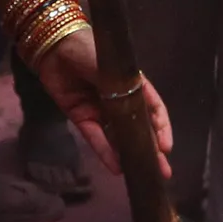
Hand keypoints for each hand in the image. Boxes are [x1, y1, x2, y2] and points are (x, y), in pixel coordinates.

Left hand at [27, 11, 171, 178]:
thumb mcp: (113, 69)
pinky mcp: (81, 117)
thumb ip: (124, 93)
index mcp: (132, 84)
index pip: (153, 109)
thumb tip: (138, 118)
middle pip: (138, 128)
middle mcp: (119, 100)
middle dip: (150, 150)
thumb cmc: (89, 49)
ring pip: (118, 137)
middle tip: (163, 172)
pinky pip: (96, 138)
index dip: (162, 128)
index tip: (167, 148)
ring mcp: (100, 110)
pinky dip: (105, 153)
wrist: (55, 46)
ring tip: (141, 175)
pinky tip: (115, 167)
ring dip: (129, 156)